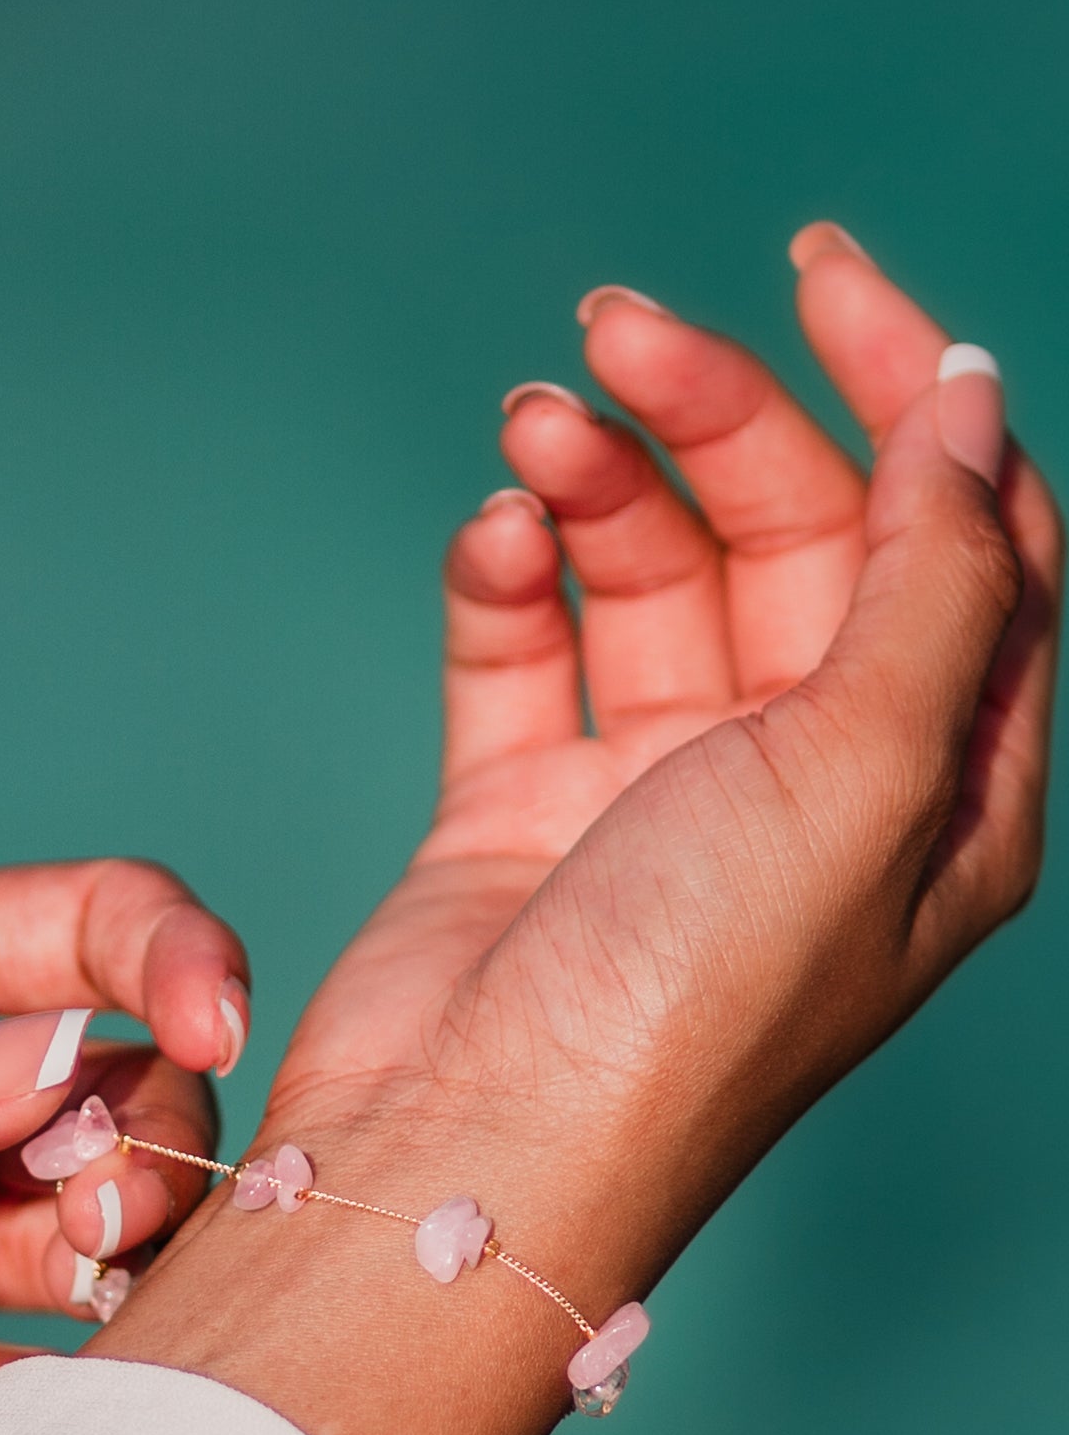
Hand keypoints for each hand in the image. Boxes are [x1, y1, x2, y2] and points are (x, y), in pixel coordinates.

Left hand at [0, 864, 245, 1434]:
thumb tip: (58, 1058)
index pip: (77, 932)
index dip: (173, 959)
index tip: (212, 1024)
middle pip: (127, 1089)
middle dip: (148, 1136)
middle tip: (82, 1211)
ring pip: (108, 1236)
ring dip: (126, 1259)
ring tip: (51, 1292)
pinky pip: (33, 1386)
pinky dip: (39, 1395)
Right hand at [98, 230, 1058, 1434]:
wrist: (464, 1159)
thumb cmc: (682, 1004)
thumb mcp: (863, 771)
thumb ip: (932, 573)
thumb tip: (967, 400)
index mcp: (943, 788)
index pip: (970, 535)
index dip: (912, 391)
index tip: (819, 275)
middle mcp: (815, 785)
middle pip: (798, 530)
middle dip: (718, 412)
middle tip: (616, 332)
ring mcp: (663, 796)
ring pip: (652, 570)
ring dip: (599, 478)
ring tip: (534, 428)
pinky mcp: (523, 809)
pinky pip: (527, 646)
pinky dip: (509, 574)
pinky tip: (493, 537)